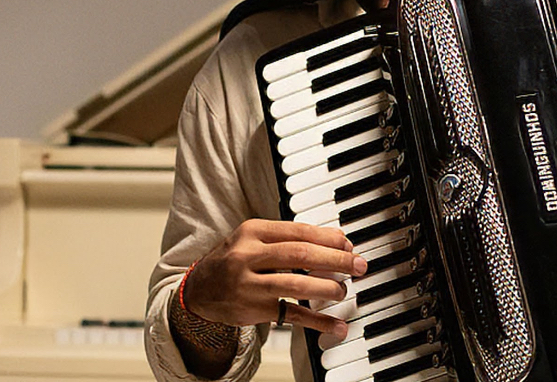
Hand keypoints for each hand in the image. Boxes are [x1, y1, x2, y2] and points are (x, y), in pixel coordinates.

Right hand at [183, 219, 367, 334]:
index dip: (328, 238)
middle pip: (301, 255)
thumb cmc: (234, 258)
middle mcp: (248, 256)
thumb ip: (291, 237)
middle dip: (336, 260)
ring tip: (343, 289)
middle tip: (358, 265)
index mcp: (253, 231)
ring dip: (328, 288)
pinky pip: (291, 315)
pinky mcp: (254, 310)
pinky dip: (318, 321)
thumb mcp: (255, 238)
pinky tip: (336, 324)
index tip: (349, 244)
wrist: (198, 290)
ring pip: (297, 285)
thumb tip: (338, 237)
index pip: (299, 231)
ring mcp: (250, 285)